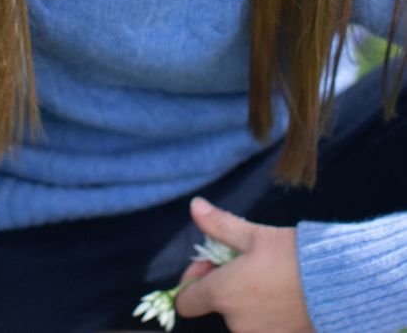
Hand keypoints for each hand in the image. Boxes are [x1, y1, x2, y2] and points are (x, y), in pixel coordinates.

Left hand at [175, 197, 312, 332]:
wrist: (342, 289)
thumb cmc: (294, 258)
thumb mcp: (254, 235)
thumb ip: (219, 225)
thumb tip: (194, 206)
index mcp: (223, 294)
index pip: (185, 302)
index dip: (193, 281)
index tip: (211, 264)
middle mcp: (236, 323)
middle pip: (216, 305)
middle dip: (225, 285)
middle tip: (247, 264)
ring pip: (241, 316)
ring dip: (247, 299)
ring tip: (270, 278)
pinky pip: (263, 326)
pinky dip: (267, 313)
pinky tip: (284, 295)